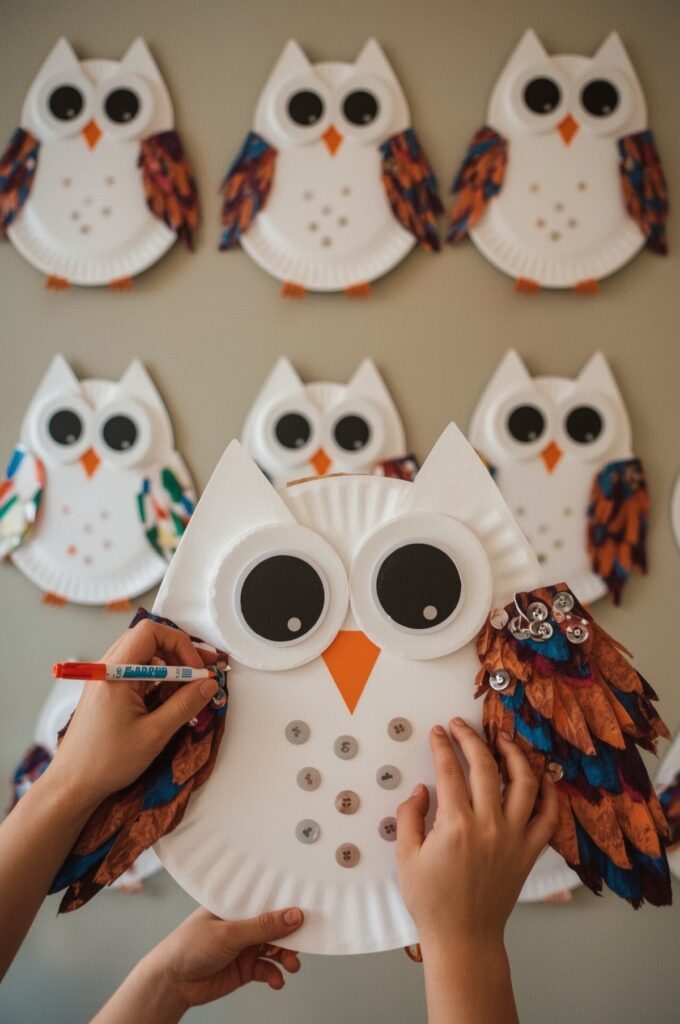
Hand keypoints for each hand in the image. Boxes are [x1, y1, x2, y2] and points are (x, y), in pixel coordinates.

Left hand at [49, 619, 218, 809]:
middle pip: (149, 641)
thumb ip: (185, 705)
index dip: (180, 644)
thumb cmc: (106, 761)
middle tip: (202, 672)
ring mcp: (106, 680)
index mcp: (114, 672)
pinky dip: (158, 682)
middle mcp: (107, 669)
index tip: (196, 669)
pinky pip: (137, 674)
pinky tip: (171, 701)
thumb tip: (208, 685)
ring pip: (144, 657)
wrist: (73, 785)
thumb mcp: (154, 733)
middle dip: (179, 654)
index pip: (151, 632)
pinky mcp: (108, 692)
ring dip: (170, 669)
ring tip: (189, 691)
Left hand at [93, 908, 303, 1022]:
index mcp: (236, 905)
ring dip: (286, 956)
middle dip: (291, 935)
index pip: (267, 899)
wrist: (172, 983)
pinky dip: (275, 975)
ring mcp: (244, 946)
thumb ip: (263, 926)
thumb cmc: (188, 947)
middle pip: (275, 925)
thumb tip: (294, 915)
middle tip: (304, 943)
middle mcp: (242, 924)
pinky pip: (267, 970)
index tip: (309, 909)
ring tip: (291, 965)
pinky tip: (276, 980)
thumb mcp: (229, 933)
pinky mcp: (245, 968)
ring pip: (275, 948)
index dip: (287, 904)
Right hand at [396, 718, 558, 951]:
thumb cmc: (433, 902)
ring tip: (503, 739)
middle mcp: (489, 826)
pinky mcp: (529, 852)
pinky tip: (542, 777)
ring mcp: (514, 838)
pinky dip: (550, 794)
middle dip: (471, 738)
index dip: (442, 745)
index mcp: (456, 826)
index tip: (438, 733)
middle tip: (462, 725)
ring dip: (515, 755)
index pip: (449, 770)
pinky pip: (549, 817)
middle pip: (485, 766)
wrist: (463, 938)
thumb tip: (422, 790)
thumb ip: (410, 816)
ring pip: (524, 783)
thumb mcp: (406, 857)